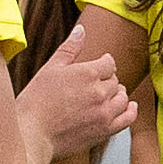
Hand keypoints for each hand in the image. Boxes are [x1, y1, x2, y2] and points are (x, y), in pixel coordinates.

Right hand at [11, 30, 132, 161]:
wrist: (32, 133)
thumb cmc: (36, 101)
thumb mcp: (51, 68)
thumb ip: (70, 47)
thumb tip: (82, 30)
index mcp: (89, 73)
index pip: (109, 63)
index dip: (102, 64)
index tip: (96, 67)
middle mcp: (100, 92)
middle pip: (115, 81)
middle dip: (106, 80)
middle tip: (93, 85)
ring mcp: (105, 112)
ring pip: (123, 97)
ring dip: (117, 94)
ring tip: (105, 96)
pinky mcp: (105, 130)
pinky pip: (128, 118)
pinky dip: (130, 110)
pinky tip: (128, 106)